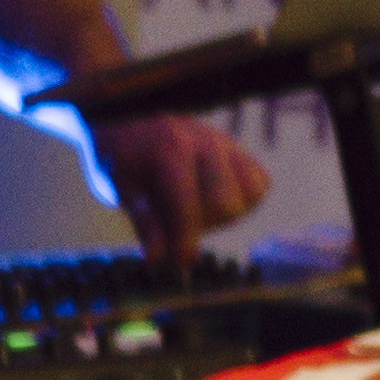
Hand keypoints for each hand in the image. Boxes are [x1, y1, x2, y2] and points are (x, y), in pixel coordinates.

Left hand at [86, 110, 274, 267]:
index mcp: (170, 150)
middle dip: (204, 224)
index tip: (178, 265)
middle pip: (227, 205)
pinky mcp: (239, 147)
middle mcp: (205, 142)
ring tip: (196, 208)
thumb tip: (158, 261)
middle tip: (178, 224)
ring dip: (226, 212)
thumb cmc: (120, 156)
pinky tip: (214, 196)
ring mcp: (226, 143)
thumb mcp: (119, 188)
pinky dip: (243, 197)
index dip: (185, 243)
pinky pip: (259, 182)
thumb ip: (145, 223)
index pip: (188, 208)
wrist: (128, 114)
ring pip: (249, 194)